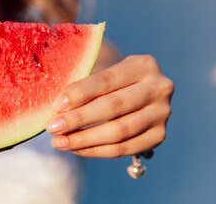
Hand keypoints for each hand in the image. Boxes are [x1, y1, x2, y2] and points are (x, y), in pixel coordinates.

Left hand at [46, 55, 173, 157]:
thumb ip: (84, 86)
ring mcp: (162, 113)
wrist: (138, 90)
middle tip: (53, 128)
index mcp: (143, 65)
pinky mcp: (159, 135)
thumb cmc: (111, 80)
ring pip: (119, 132)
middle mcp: (158, 88)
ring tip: (59, 142)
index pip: (106, 80)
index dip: (79, 93)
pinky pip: (125, 149)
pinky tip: (76, 149)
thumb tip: (56, 108)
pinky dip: (97, 150)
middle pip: (114, 107)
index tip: (55, 105)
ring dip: (85, 139)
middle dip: (79, 119)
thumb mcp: (102, 71)